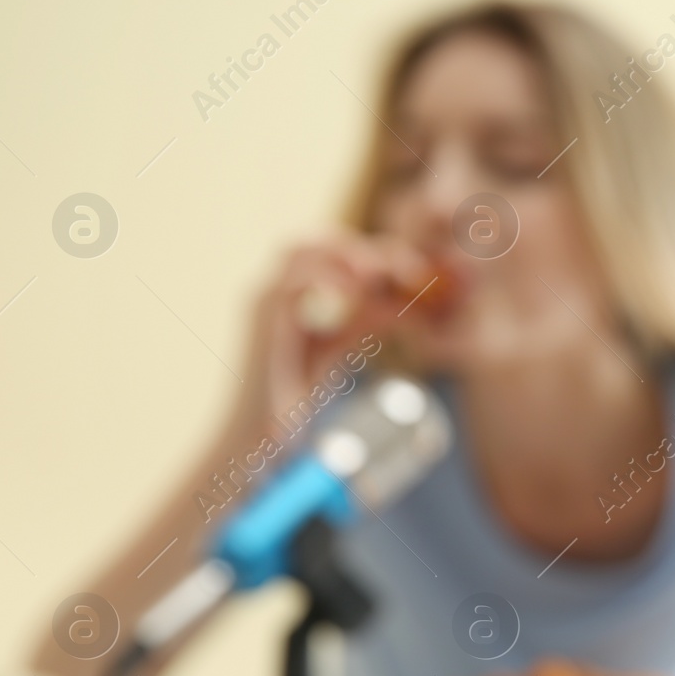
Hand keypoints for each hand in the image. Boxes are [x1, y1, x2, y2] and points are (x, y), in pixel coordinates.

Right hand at [239, 231, 440, 423]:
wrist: (261, 434)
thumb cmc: (294, 396)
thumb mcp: (339, 348)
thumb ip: (364, 321)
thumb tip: (403, 300)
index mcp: (292, 295)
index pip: (331, 253)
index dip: (373, 254)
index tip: (414, 270)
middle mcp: (274, 290)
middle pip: (318, 240)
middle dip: (364, 247)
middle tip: (406, 268)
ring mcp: (262, 299)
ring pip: (300, 247)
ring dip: (344, 253)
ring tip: (380, 274)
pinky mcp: (260, 315)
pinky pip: (293, 279)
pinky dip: (328, 277)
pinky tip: (359, 292)